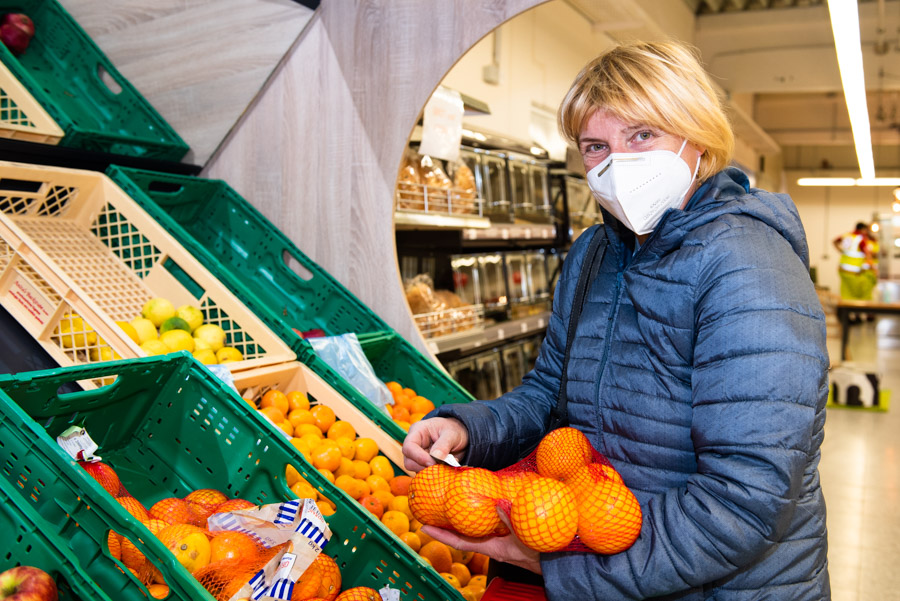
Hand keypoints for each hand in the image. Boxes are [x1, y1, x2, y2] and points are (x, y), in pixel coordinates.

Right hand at [402, 417, 468, 472]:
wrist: (460, 435)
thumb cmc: (454, 429)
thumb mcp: (451, 434)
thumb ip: (443, 445)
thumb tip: (435, 459)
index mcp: (417, 431)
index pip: (409, 447)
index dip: (418, 457)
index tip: (433, 462)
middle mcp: (414, 445)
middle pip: (409, 462)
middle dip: (425, 467)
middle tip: (442, 465)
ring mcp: (418, 457)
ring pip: (416, 470)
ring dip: (432, 472)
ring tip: (447, 464)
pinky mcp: (424, 466)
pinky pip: (425, 475)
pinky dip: (436, 474)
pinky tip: (446, 467)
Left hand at [421, 509, 541, 574]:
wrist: (556, 562)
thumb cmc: (542, 554)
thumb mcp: (525, 536)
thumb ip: (511, 519)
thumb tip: (495, 502)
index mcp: (492, 548)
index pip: (460, 542)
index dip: (442, 535)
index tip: (425, 528)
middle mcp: (492, 545)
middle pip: (464, 535)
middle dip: (449, 524)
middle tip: (434, 511)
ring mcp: (500, 541)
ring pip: (477, 530)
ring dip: (464, 519)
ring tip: (452, 506)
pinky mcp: (509, 536)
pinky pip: (490, 525)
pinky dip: (482, 516)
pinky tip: (482, 505)